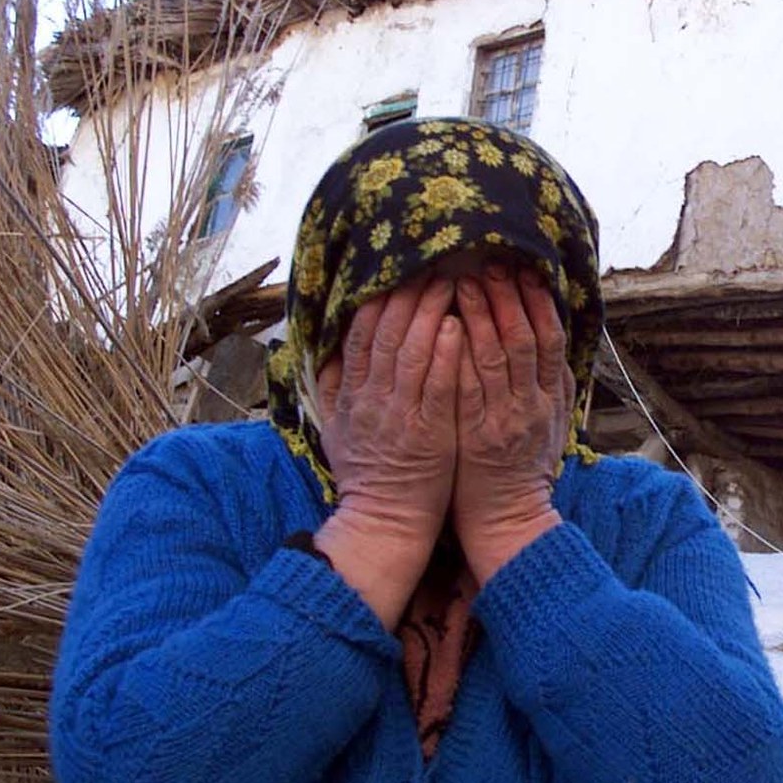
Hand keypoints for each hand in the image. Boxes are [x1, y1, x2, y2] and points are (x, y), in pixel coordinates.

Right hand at [311, 278, 460, 625]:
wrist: (384, 520)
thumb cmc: (368, 474)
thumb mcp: (335, 428)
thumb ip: (332, 387)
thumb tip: (326, 350)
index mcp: (352, 394)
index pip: (360, 334)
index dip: (378, 299)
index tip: (396, 271)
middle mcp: (371, 398)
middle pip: (385, 332)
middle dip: (407, 293)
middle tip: (430, 261)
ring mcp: (399, 414)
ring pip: (409, 351)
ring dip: (429, 312)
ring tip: (449, 280)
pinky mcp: (427, 432)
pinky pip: (434, 385)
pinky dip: (442, 354)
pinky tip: (456, 326)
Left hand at [452, 261, 571, 583]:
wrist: (508, 520)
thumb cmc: (523, 470)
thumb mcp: (552, 424)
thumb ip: (554, 384)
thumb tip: (558, 343)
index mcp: (549, 398)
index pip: (548, 338)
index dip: (537, 301)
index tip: (525, 269)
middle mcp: (530, 403)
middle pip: (522, 338)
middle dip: (508, 296)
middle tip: (492, 261)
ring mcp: (502, 418)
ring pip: (494, 356)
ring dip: (481, 314)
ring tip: (465, 279)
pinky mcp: (473, 434)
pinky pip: (466, 386)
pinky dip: (458, 354)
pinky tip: (446, 326)